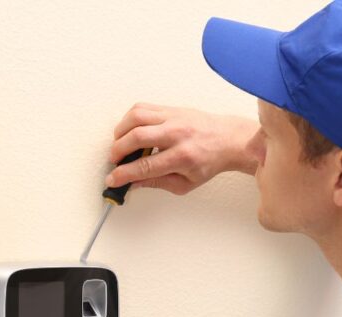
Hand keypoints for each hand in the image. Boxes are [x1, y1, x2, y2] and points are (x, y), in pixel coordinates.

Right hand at [106, 102, 259, 194]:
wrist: (228, 140)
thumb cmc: (209, 162)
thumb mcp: (185, 183)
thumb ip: (156, 183)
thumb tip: (133, 183)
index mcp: (182, 157)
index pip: (145, 166)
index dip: (123, 174)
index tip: (113, 179)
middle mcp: (177, 134)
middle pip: (136, 138)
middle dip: (118, 151)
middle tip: (115, 161)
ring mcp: (173, 118)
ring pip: (136, 117)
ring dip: (120, 132)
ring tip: (120, 144)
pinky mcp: (171, 109)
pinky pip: (142, 108)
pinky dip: (129, 119)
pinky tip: (129, 130)